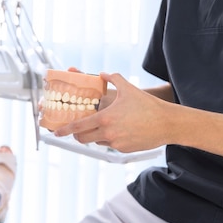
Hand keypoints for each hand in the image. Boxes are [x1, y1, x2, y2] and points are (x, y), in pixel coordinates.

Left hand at [53, 72, 169, 152]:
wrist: (167, 123)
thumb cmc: (147, 105)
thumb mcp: (128, 89)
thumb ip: (113, 79)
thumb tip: (103, 73)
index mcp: (105, 118)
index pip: (78, 127)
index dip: (64, 130)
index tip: (56, 132)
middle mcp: (108, 133)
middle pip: (83, 138)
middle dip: (77, 135)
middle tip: (77, 129)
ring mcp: (116, 143)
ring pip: (97, 141)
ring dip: (94, 135)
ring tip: (102, 126)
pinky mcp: (124, 149)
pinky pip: (110, 145)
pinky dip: (109, 139)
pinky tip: (119, 130)